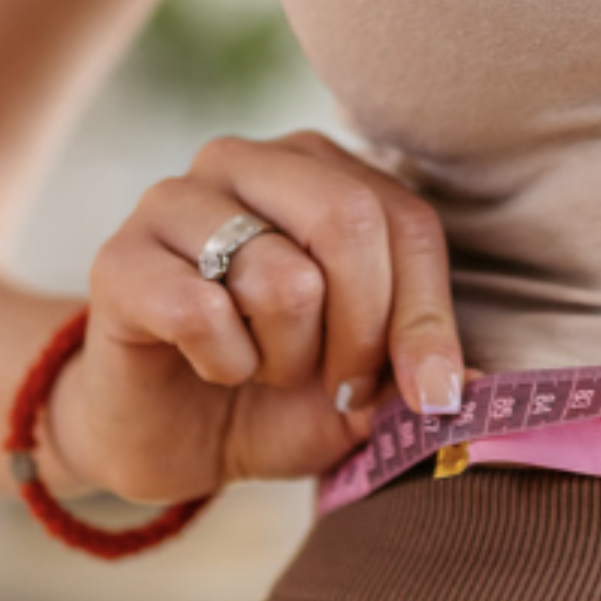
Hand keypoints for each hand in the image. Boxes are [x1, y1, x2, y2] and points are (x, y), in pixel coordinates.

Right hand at [39, 132, 469, 505]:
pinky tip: (208, 366)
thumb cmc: (274, 394)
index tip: (428, 395)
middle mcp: (246, 162)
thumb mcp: (368, 392)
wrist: (167, 438)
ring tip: (261, 367)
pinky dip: (223, 365)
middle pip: (348, 222)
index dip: (427, 319)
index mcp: (320, 170)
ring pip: (281, 277)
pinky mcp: (119, 258)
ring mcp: (174, 200)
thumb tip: (481, 386)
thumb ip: (418, 374)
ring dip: (286, 357)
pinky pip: (202, 312)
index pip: (406, 221)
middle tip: (337, 384)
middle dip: (361, 335)